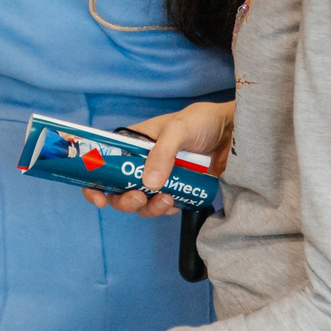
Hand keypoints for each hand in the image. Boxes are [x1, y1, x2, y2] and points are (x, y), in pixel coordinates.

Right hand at [82, 101, 233, 219]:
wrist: (235, 134)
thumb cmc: (202, 121)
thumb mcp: (178, 129)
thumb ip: (162, 153)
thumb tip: (148, 185)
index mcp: (134, 143)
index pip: (105, 162)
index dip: (95, 181)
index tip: (98, 197)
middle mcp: (142, 162)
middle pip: (119, 189)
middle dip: (123, 199)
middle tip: (137, 198)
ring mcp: (160, 177)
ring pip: (141, 201)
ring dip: (147, 207)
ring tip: (165, 200)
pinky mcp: (177, 190)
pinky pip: (163, 206)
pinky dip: (166, 209)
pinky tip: (176, 201)